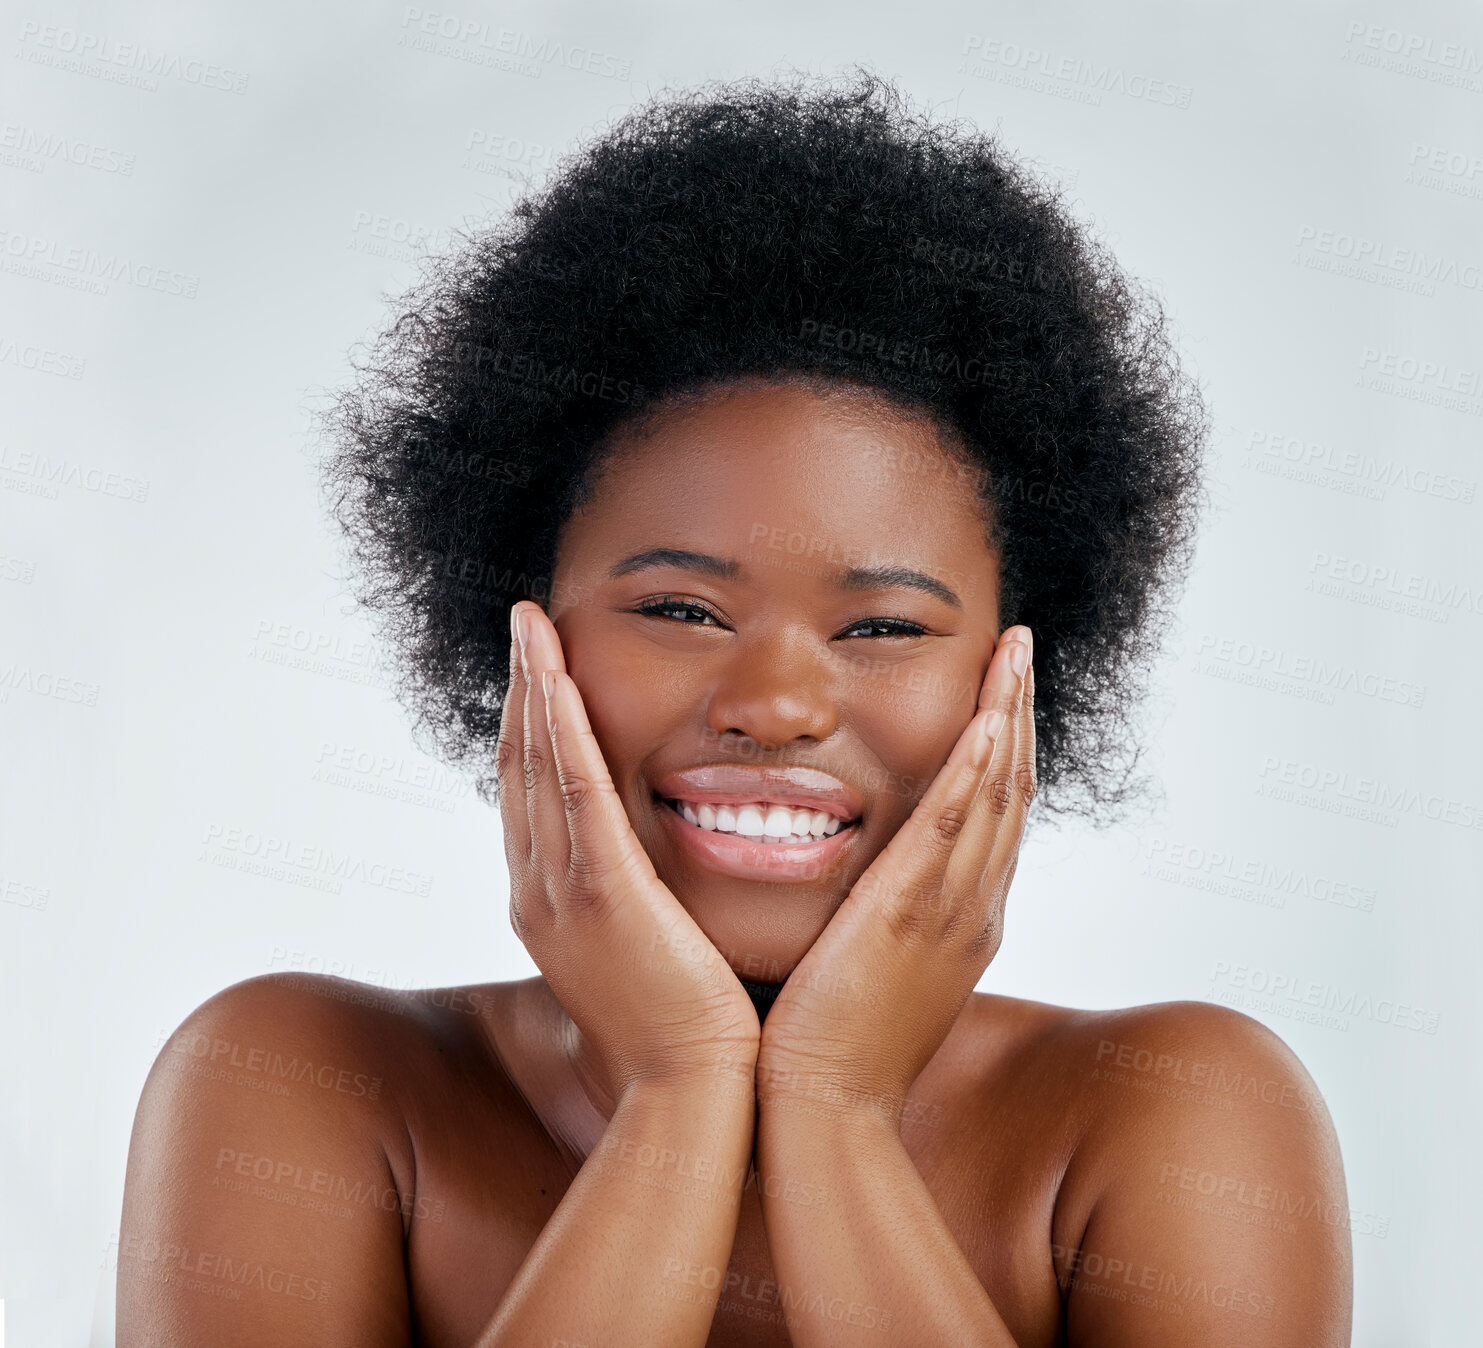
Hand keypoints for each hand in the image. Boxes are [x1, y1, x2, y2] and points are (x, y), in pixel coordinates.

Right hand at [497, 600, 760, 1096]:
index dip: (530, 727)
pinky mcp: (604, 894)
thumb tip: (657, 868)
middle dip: (520, 692)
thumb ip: (639, 900)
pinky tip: (555, 677)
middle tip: (524, 627)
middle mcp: (538, 892)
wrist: (692, 1095)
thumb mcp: (647, 952)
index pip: (533, 795)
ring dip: (532, 689)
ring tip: (531, 626)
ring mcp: (562, 893)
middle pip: (522, 768)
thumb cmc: (687, 1031)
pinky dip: (561, 731)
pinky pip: (576, 792)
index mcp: (550, 905)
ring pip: (539, 767)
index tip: (537, 672)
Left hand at [756, 626, 1036, 1120]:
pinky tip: (984, 717)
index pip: (994, 816)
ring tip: (1012, 651)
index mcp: (964, 921)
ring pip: (994, 794)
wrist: (823, 1112)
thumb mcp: (874, 974)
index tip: (1000, 695)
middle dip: (1017, 714)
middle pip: (1009, 791)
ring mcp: (951, 912)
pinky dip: (973, 768)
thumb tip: (868, 894)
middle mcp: (973, 909)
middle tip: (1018, 648)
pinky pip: (954, 826)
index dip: (1002, 750)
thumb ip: (883, 924)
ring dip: (1006, 716)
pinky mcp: (911, 915)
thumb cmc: (832, 1050)